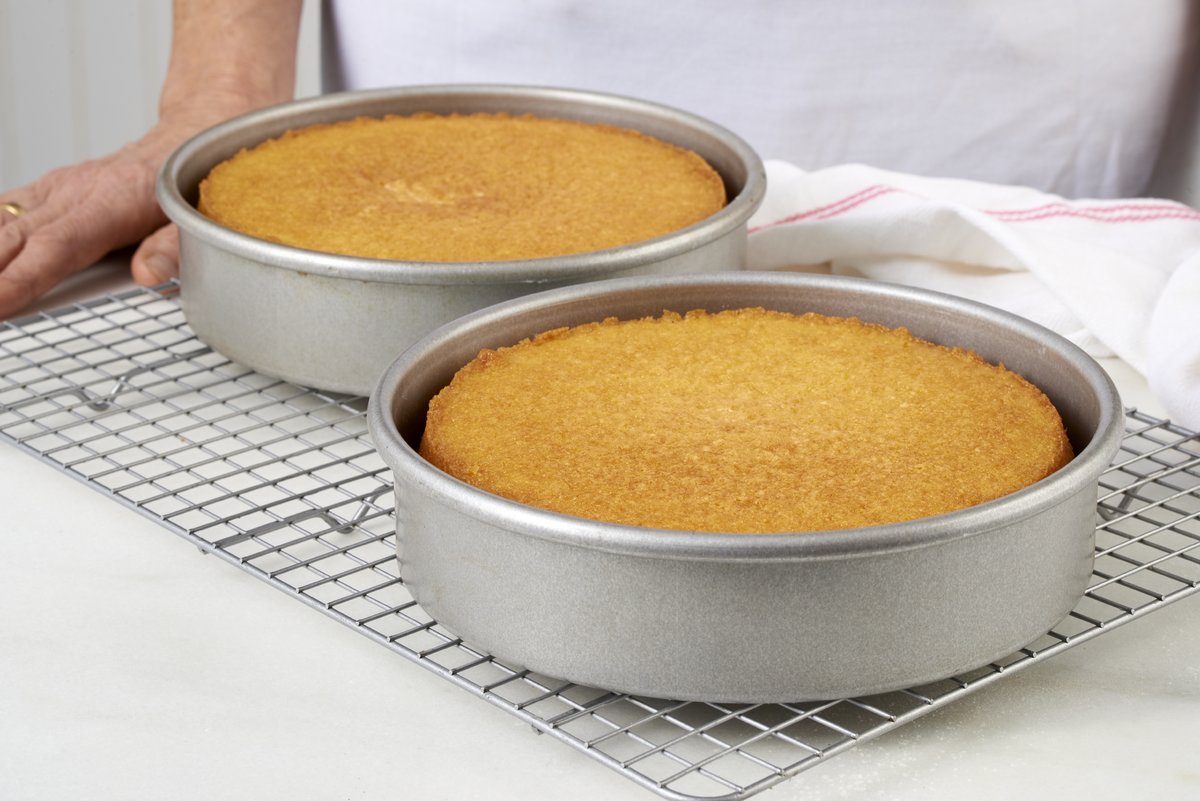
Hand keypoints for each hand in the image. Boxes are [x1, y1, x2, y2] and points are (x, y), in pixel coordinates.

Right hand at [0, 124, 186, 318]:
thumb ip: (175, 248)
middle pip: (16, 238)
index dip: (21, 278)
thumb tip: (148, 275)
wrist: (190, 136)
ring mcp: (58, 189)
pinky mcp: (52, 189)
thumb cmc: (192, 179)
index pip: (55, 248)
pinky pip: (7, 207)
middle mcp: (72, 192)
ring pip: (3, 221)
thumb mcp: (198, 216)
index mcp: (108, 202)